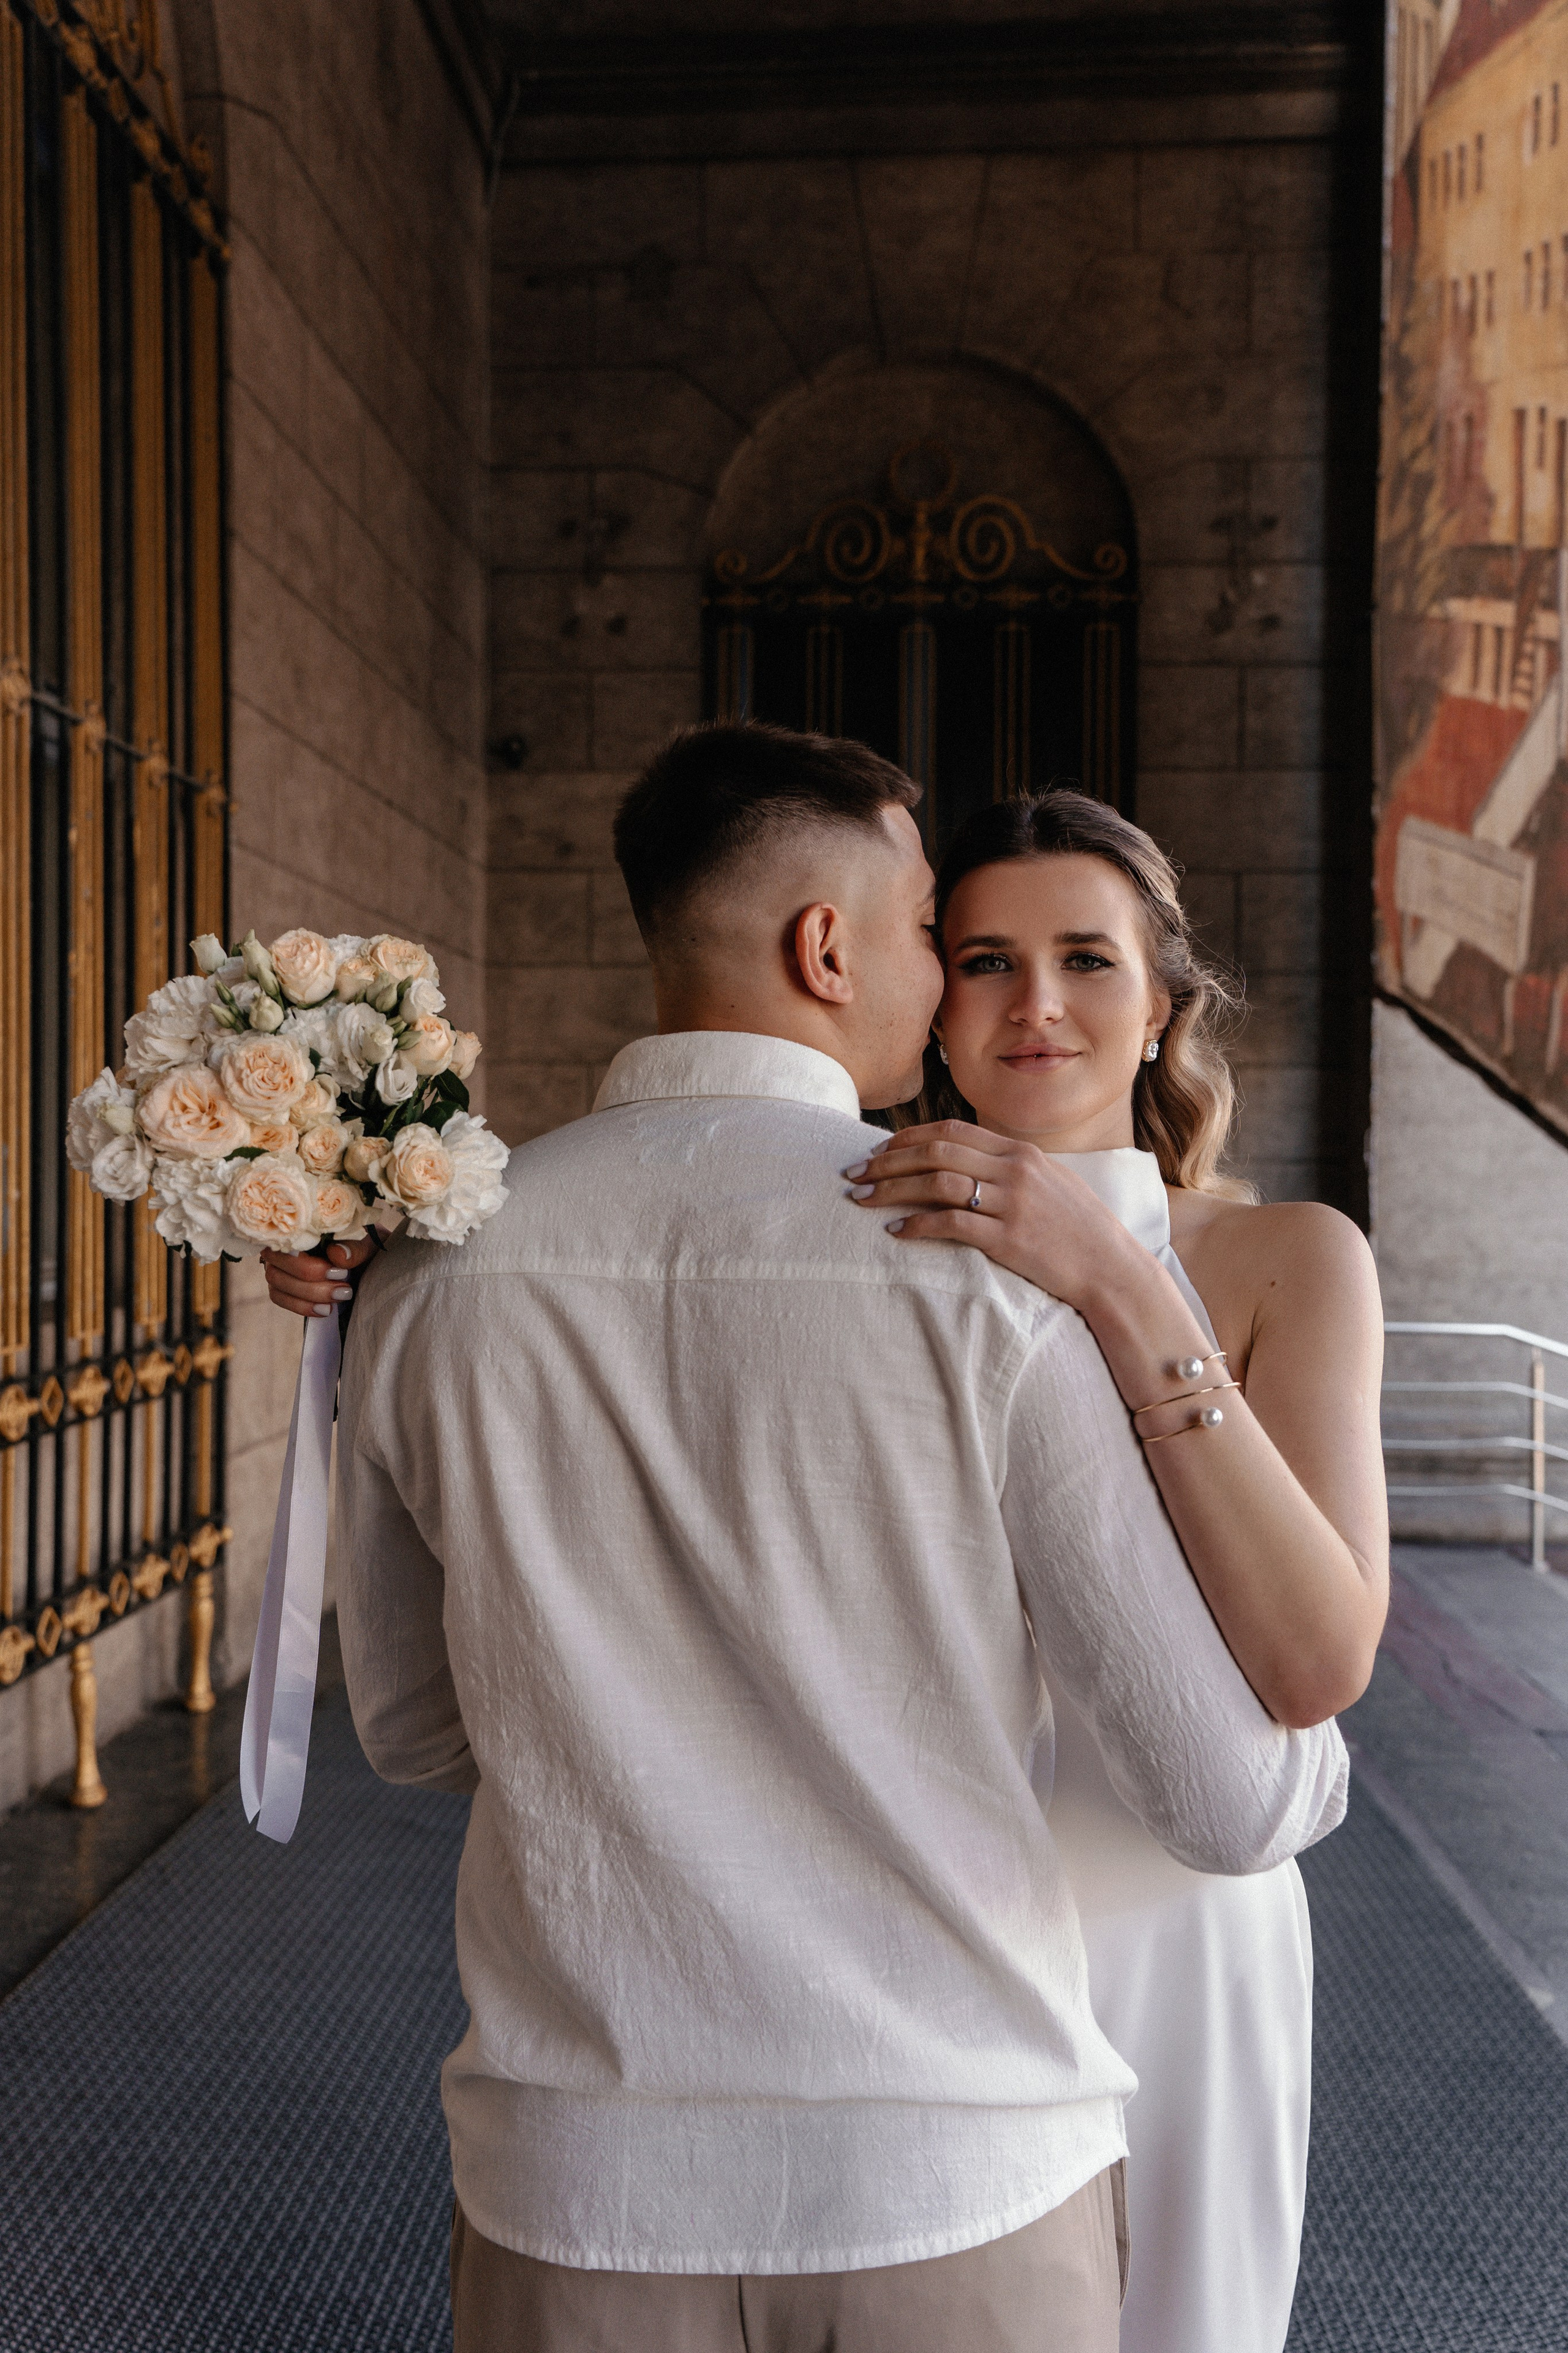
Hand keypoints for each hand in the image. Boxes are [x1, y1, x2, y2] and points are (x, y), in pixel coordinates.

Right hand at [261, 1237, 376, 1317]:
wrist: (367, 1259)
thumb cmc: (361, 1243)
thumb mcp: (366, 1241)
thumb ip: (354, 1246)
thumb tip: (337, 1254)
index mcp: (299, 1225)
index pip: (285, 1241)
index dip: (307, 1261)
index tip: (340, 1271)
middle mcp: (280, 1243)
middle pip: (277, 1266)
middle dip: (312, 1283)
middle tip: (345, 1288)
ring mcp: (276, 1264)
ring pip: (277, 1285)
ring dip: (310, 1295)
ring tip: (341, 1297)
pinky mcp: (280, 1285)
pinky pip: (279, 1298)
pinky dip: (302, 1306)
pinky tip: (326, 1309)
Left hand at [843, 1120, 1143, 1310]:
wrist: (1111, 1268)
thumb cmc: (1078, 1229)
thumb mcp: (1049, 1182)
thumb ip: (1009, 1167)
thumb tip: (965, 1161)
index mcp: (1020, 1152)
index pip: (950, 1131)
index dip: (907, 1138)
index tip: (876, 1149)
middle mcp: (1014, 1170)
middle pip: (935, 1151)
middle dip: (887, 1160)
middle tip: (854, 1171)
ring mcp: (1012, 1203)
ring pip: (936, 1182)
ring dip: (891, 1189)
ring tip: (861, 1198)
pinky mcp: (1009, 1239)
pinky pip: (951, 1224)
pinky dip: (917, 1225)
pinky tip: (895, 1232)